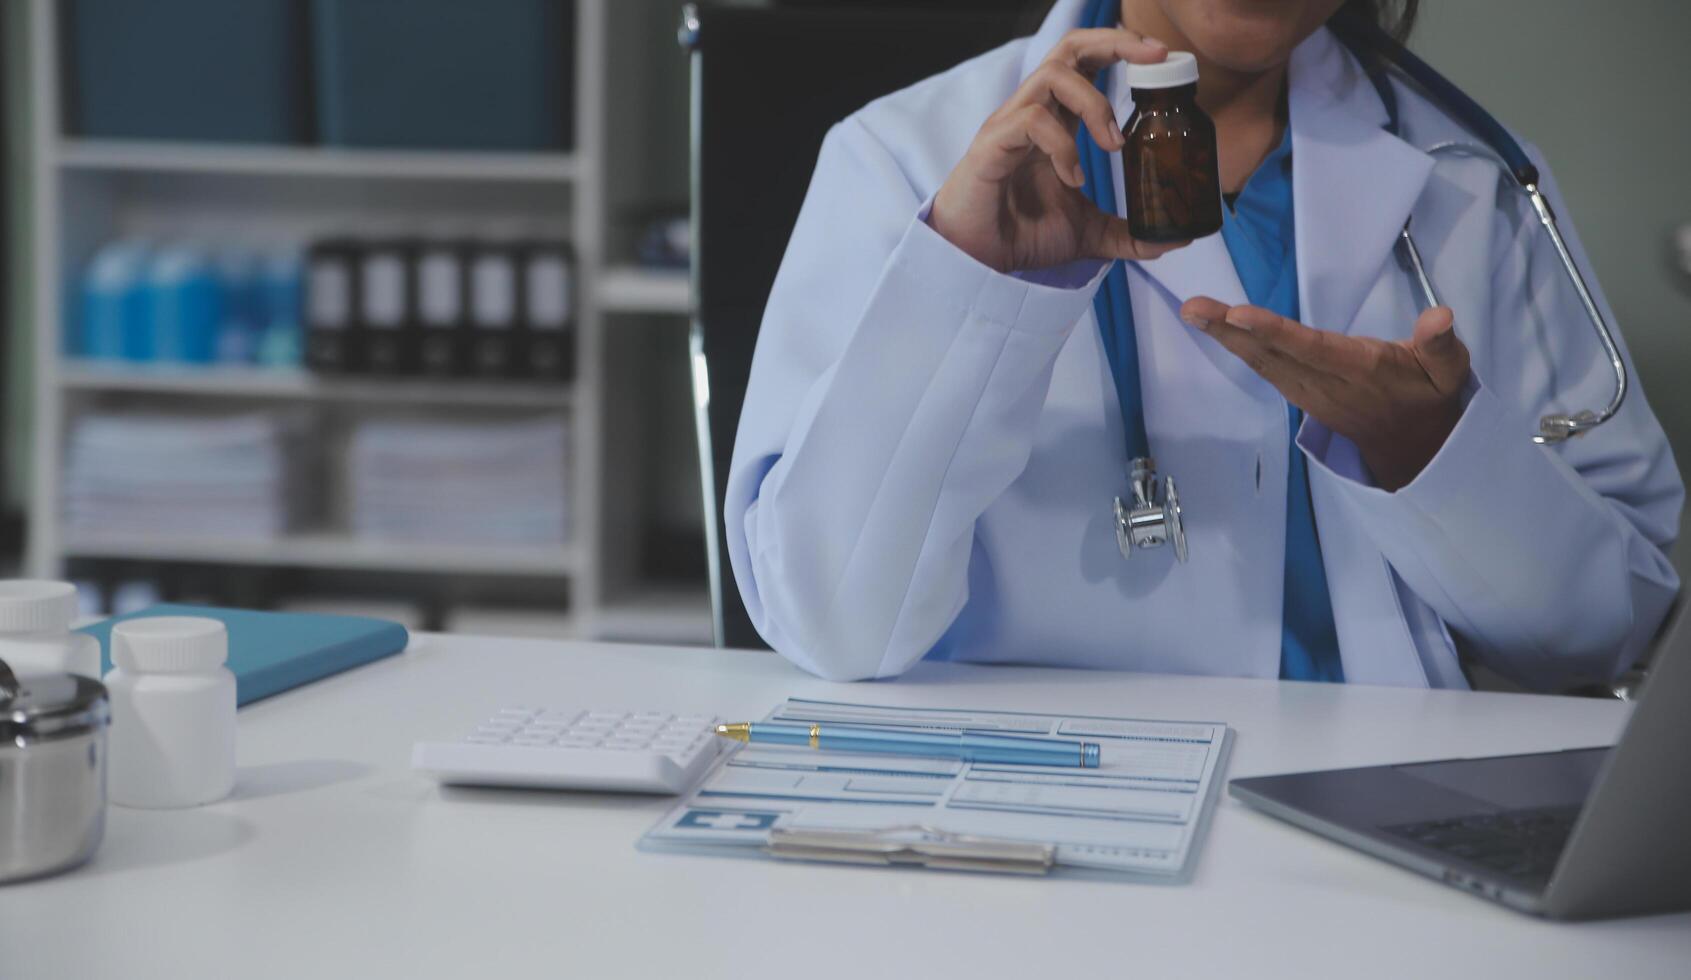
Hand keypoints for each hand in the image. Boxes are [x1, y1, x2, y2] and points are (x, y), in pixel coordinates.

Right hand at [929, 28, 1189, 273]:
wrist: (977, 263)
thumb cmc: (1022, 235)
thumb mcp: (1088, 233)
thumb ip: (1129, 233)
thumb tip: (1173, 240)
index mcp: (1057, 121)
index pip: (1088, 63)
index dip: (1124, 50)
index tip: (1164, 58)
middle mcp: (1034, 112)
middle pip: (1071, 47)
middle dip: (1115, 44)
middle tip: (1153, 60)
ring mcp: (1011, 124)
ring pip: (1054, 75)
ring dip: (1094, 104)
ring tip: (1113, 146)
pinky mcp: (993, 143)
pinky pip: (1032, 120)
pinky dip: (1062, 146)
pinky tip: (1071, 178)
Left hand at [1180, 297, 1470, 491]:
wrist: (1414, 448)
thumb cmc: (1429, 396)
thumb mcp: (1449, 371)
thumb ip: (1441, 345)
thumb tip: (1439, 316)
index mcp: (1361, 369)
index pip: (1312, 349)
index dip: (1274, 332)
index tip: (1239, 315)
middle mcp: (1325, 382)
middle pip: (1272, 354)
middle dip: (1230, 330)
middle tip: (1193, 307)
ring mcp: (1307, 391)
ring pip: (1261, 361)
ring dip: (1224, 336)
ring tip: (1193, 310)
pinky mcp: (1299, 393)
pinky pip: (1263, 367)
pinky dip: (1236, 345)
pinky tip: (1214, 326)